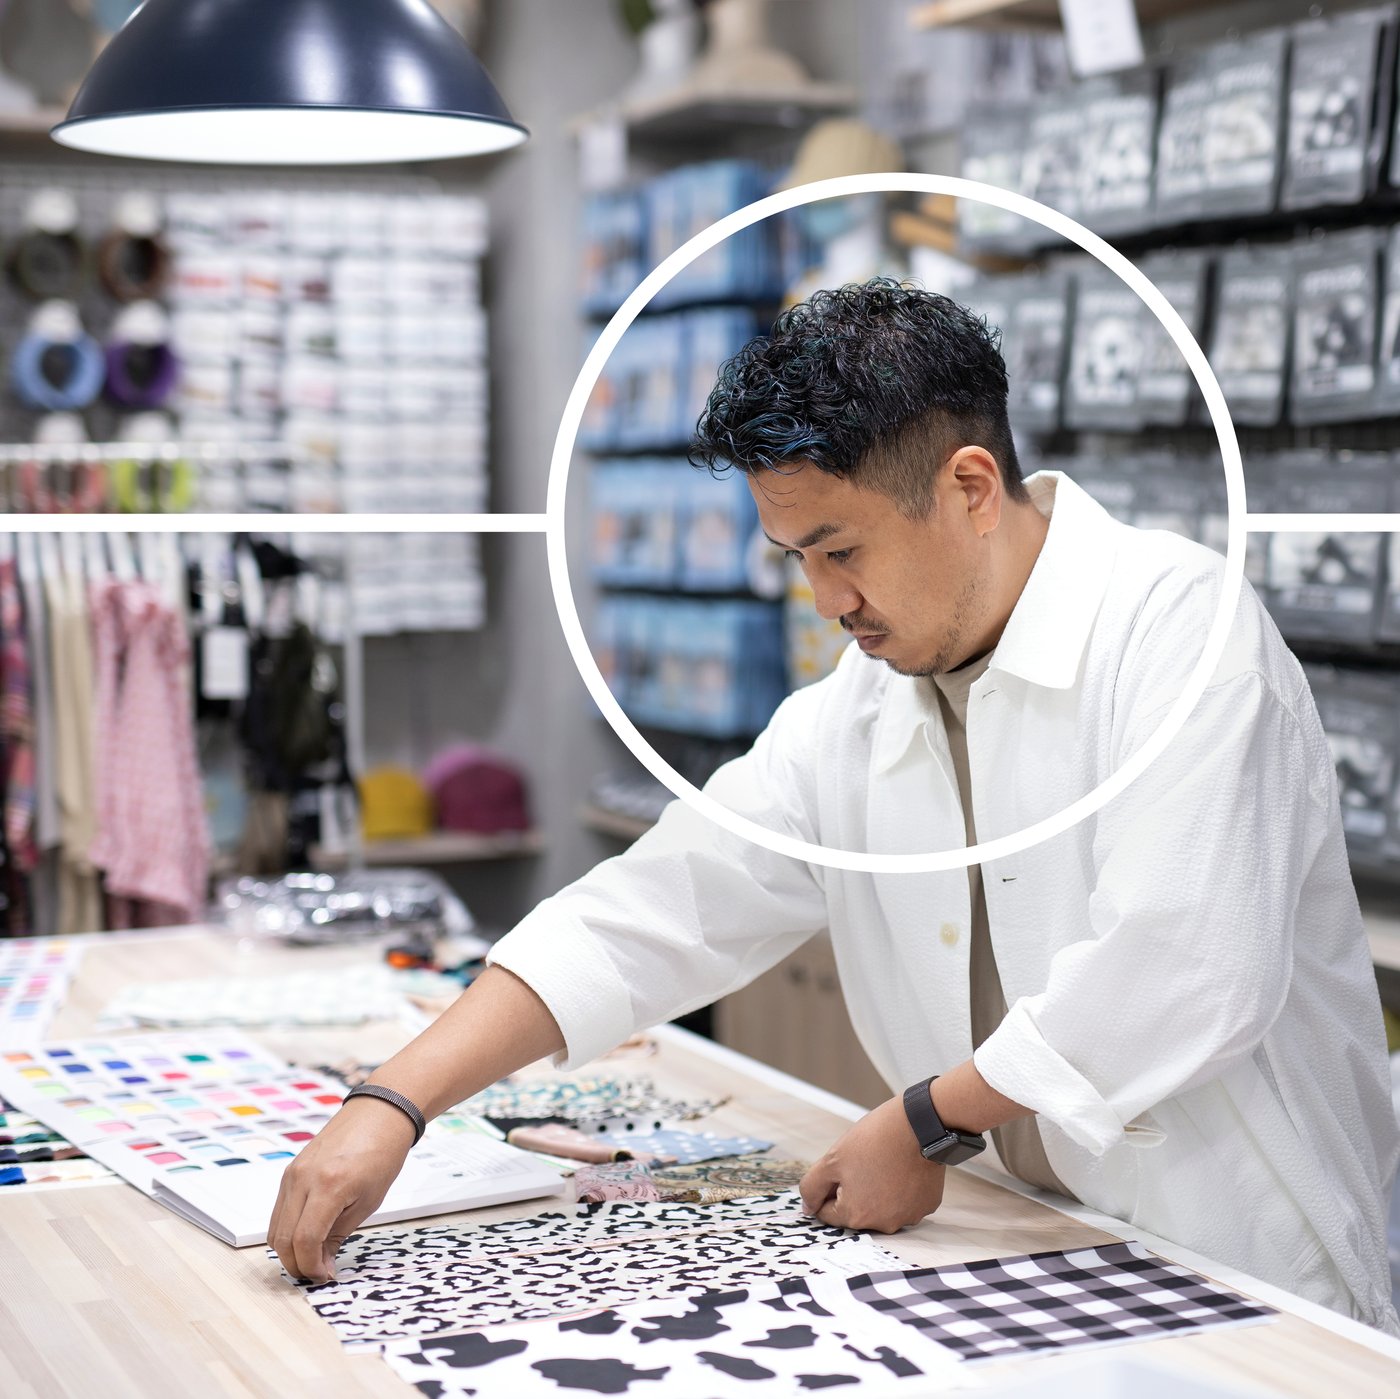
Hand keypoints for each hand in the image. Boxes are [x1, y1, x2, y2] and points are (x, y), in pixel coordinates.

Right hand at [268, 1095, 415, 1282]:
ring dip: (289, 1250)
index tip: (325, 1276)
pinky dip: (288, 1230)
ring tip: (314, 1256)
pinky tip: (309, 1235)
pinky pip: (280, 1211)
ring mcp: (292, 1173)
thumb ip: (338, 1235)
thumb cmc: (381, 1154)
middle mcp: (303, 1178)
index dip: (311, 1266)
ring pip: (275, 1228)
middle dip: (297, 1264)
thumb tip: (321, 1266)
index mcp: (329, 1185)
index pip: (305, 1240)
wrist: (378, 1115)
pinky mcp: (289, 1171)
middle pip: (283, 1239)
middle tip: (318, 1273)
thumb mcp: (368, 1202)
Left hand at [799, 1094, 944, 1232]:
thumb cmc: (873, 1140)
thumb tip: (808, 1209)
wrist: (918, 1125)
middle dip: (854, 1191)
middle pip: (856, 1212)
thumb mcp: (831, 1159)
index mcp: (856, 1216)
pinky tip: (902, 1168)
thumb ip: (812, 1188)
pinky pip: (905, 1201)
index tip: (842, 1168)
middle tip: (863, 1163)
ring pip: (882, 1207)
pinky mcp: (926, 1205)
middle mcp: (884, 1225)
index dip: (829, 1188)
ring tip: (884, 1163)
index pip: (828, 1213)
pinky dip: (901, 1188)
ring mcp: (908, 1216)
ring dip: (878, 1191)